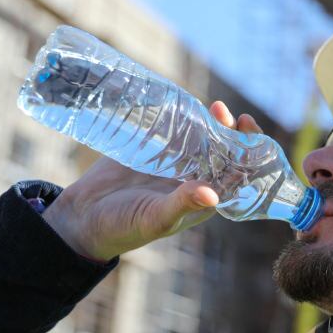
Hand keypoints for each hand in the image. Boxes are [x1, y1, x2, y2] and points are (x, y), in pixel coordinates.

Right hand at [43, 101, 262, 262]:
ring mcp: (174, 163)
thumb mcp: (155, 218)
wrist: (83, 217)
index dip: (248, 158)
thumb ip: (182, 205)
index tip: (249, 141)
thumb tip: (213, 195)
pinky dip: (184, 118)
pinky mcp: (153, 149)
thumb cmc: (124, 227)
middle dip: (232, 133)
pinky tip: (188, 105)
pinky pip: (175, 131)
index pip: (236, 176)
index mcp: (204, 199)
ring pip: (202, 138)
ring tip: (216, 107)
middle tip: (228, 114)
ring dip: (212, 123)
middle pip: (223, 152)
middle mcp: (194, 179)